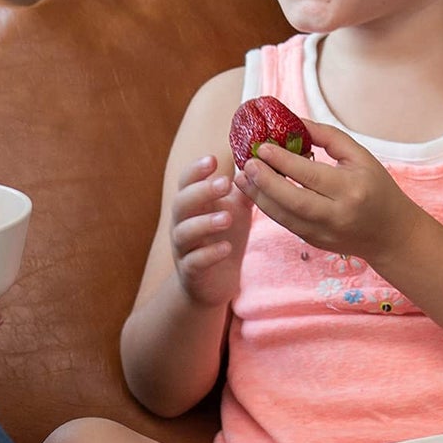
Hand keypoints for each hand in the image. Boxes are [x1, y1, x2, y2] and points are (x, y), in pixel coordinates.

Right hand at [169, 152, 252, 306]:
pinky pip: (194, 261)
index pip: (186, 181)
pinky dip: (209, 254)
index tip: (213, 159)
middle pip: (181, 202)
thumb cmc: (223, 238)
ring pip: (184, 232)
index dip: (196, 170)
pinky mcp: (191, 270)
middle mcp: (182, 223)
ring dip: (204, 223)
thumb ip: (244, 189)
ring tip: (227, 218)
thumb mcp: (236, 211)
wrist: (213, 283)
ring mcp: (184, 248)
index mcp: (192, 205)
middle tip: (224, 183)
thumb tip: (261, 161)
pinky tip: (226, 249)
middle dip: (201, 191)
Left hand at [236, 124, 418, 262]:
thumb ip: (327, 136)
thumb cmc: (376, 188)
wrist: (392, 234)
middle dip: (265, 182)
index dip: (283, 161)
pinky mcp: (314, 243)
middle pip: (293, 200)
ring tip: (242, 178)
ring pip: (284, 217)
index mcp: (352, 190)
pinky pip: (286, 224)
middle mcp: (338, 215)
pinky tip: (256, 191)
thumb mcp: (359, 156)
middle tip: (247, 163)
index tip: (262, 147)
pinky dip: (268, 207)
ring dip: (259, 197)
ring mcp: (325, 233)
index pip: (311, 175)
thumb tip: (293, 121)